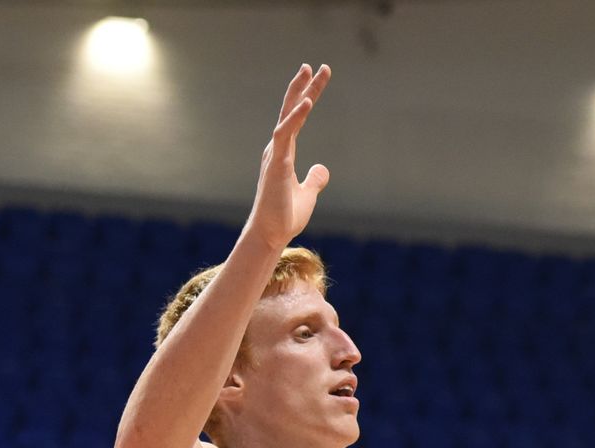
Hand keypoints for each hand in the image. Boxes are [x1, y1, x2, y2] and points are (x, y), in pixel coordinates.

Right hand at [245, 64, 332, 253]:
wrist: (272, 234)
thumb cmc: (285, 216)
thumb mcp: (307, 195)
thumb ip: (314, 180)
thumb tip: (322, 169)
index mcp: (284, 153)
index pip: (297, 118)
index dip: (308, 96)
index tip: (318, 77)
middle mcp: (278, 149)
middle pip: (291, 110)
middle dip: (302, 87)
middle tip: (315, 66)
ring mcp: (275, 155)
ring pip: (287, 117)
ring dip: (299, 93)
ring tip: (309, 72)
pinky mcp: (276, 164)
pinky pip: (285, 135)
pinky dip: (295, 118)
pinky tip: (306, 102)